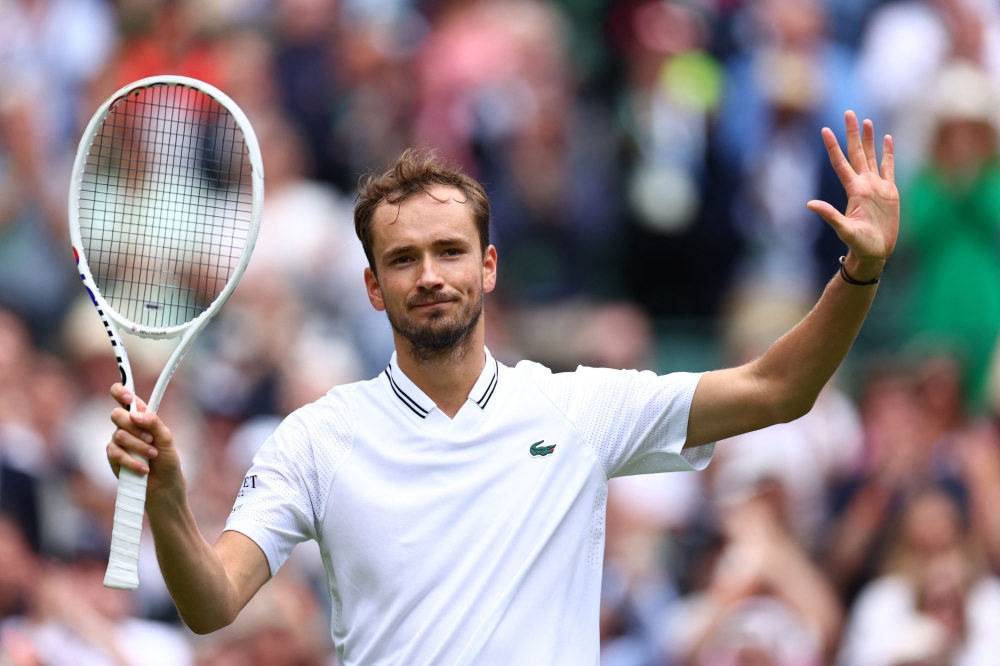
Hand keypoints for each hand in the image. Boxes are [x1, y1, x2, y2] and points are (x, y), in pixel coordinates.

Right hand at [107, 384, 184, 500]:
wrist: (164, 485)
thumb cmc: (167, 460)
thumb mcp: (166, 439)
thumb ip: (153, 423)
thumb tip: (135, 414)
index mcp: (141, 416)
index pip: (125, 397)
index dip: (122, 392)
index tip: (129, 398)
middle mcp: (127, 426)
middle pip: (117, 415)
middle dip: (133, 426)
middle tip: (150, 438)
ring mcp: (118, 442)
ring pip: (118, 435)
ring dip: (138, 446)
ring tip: (153, 455)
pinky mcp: (113, 457)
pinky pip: (115, 453)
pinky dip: (132, 461)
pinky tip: (143, 468)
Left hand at [807, 111, 899, 281]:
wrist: (875, 252)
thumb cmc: (859, 244)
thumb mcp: (844, 230)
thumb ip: (829, 216)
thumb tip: (808, 205)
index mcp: (853, 190)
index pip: (840, 163)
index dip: (833, 147)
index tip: (824, 130)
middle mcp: (863, 184)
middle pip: (856, 153)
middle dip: (852, 133)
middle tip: (848, 112)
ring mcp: (876, 187)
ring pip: (872, 157)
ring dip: (869, 139)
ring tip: (866, 121)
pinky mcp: (890, 192)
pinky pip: (890, 168)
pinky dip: (888, 153)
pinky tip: (888, 139)